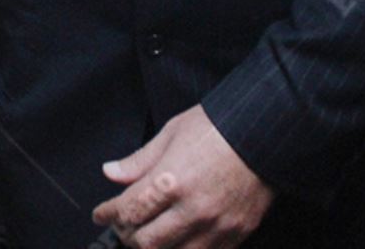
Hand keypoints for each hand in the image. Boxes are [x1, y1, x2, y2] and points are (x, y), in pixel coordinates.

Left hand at [92, 105, 271, 247]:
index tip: (100, 215)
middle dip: (127, 236)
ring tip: (147, 236)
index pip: (127, 210)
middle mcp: (191, 208)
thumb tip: (111, 172)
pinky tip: (176, 242)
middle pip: (145, 241)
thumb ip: (139, 160)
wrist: (264, 134)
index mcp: (171, 180)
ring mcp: (215, 226)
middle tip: (123, 226)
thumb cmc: (219, 128)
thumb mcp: (171, 133)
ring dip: (154, 248)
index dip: (107, 215)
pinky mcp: (235, 235)